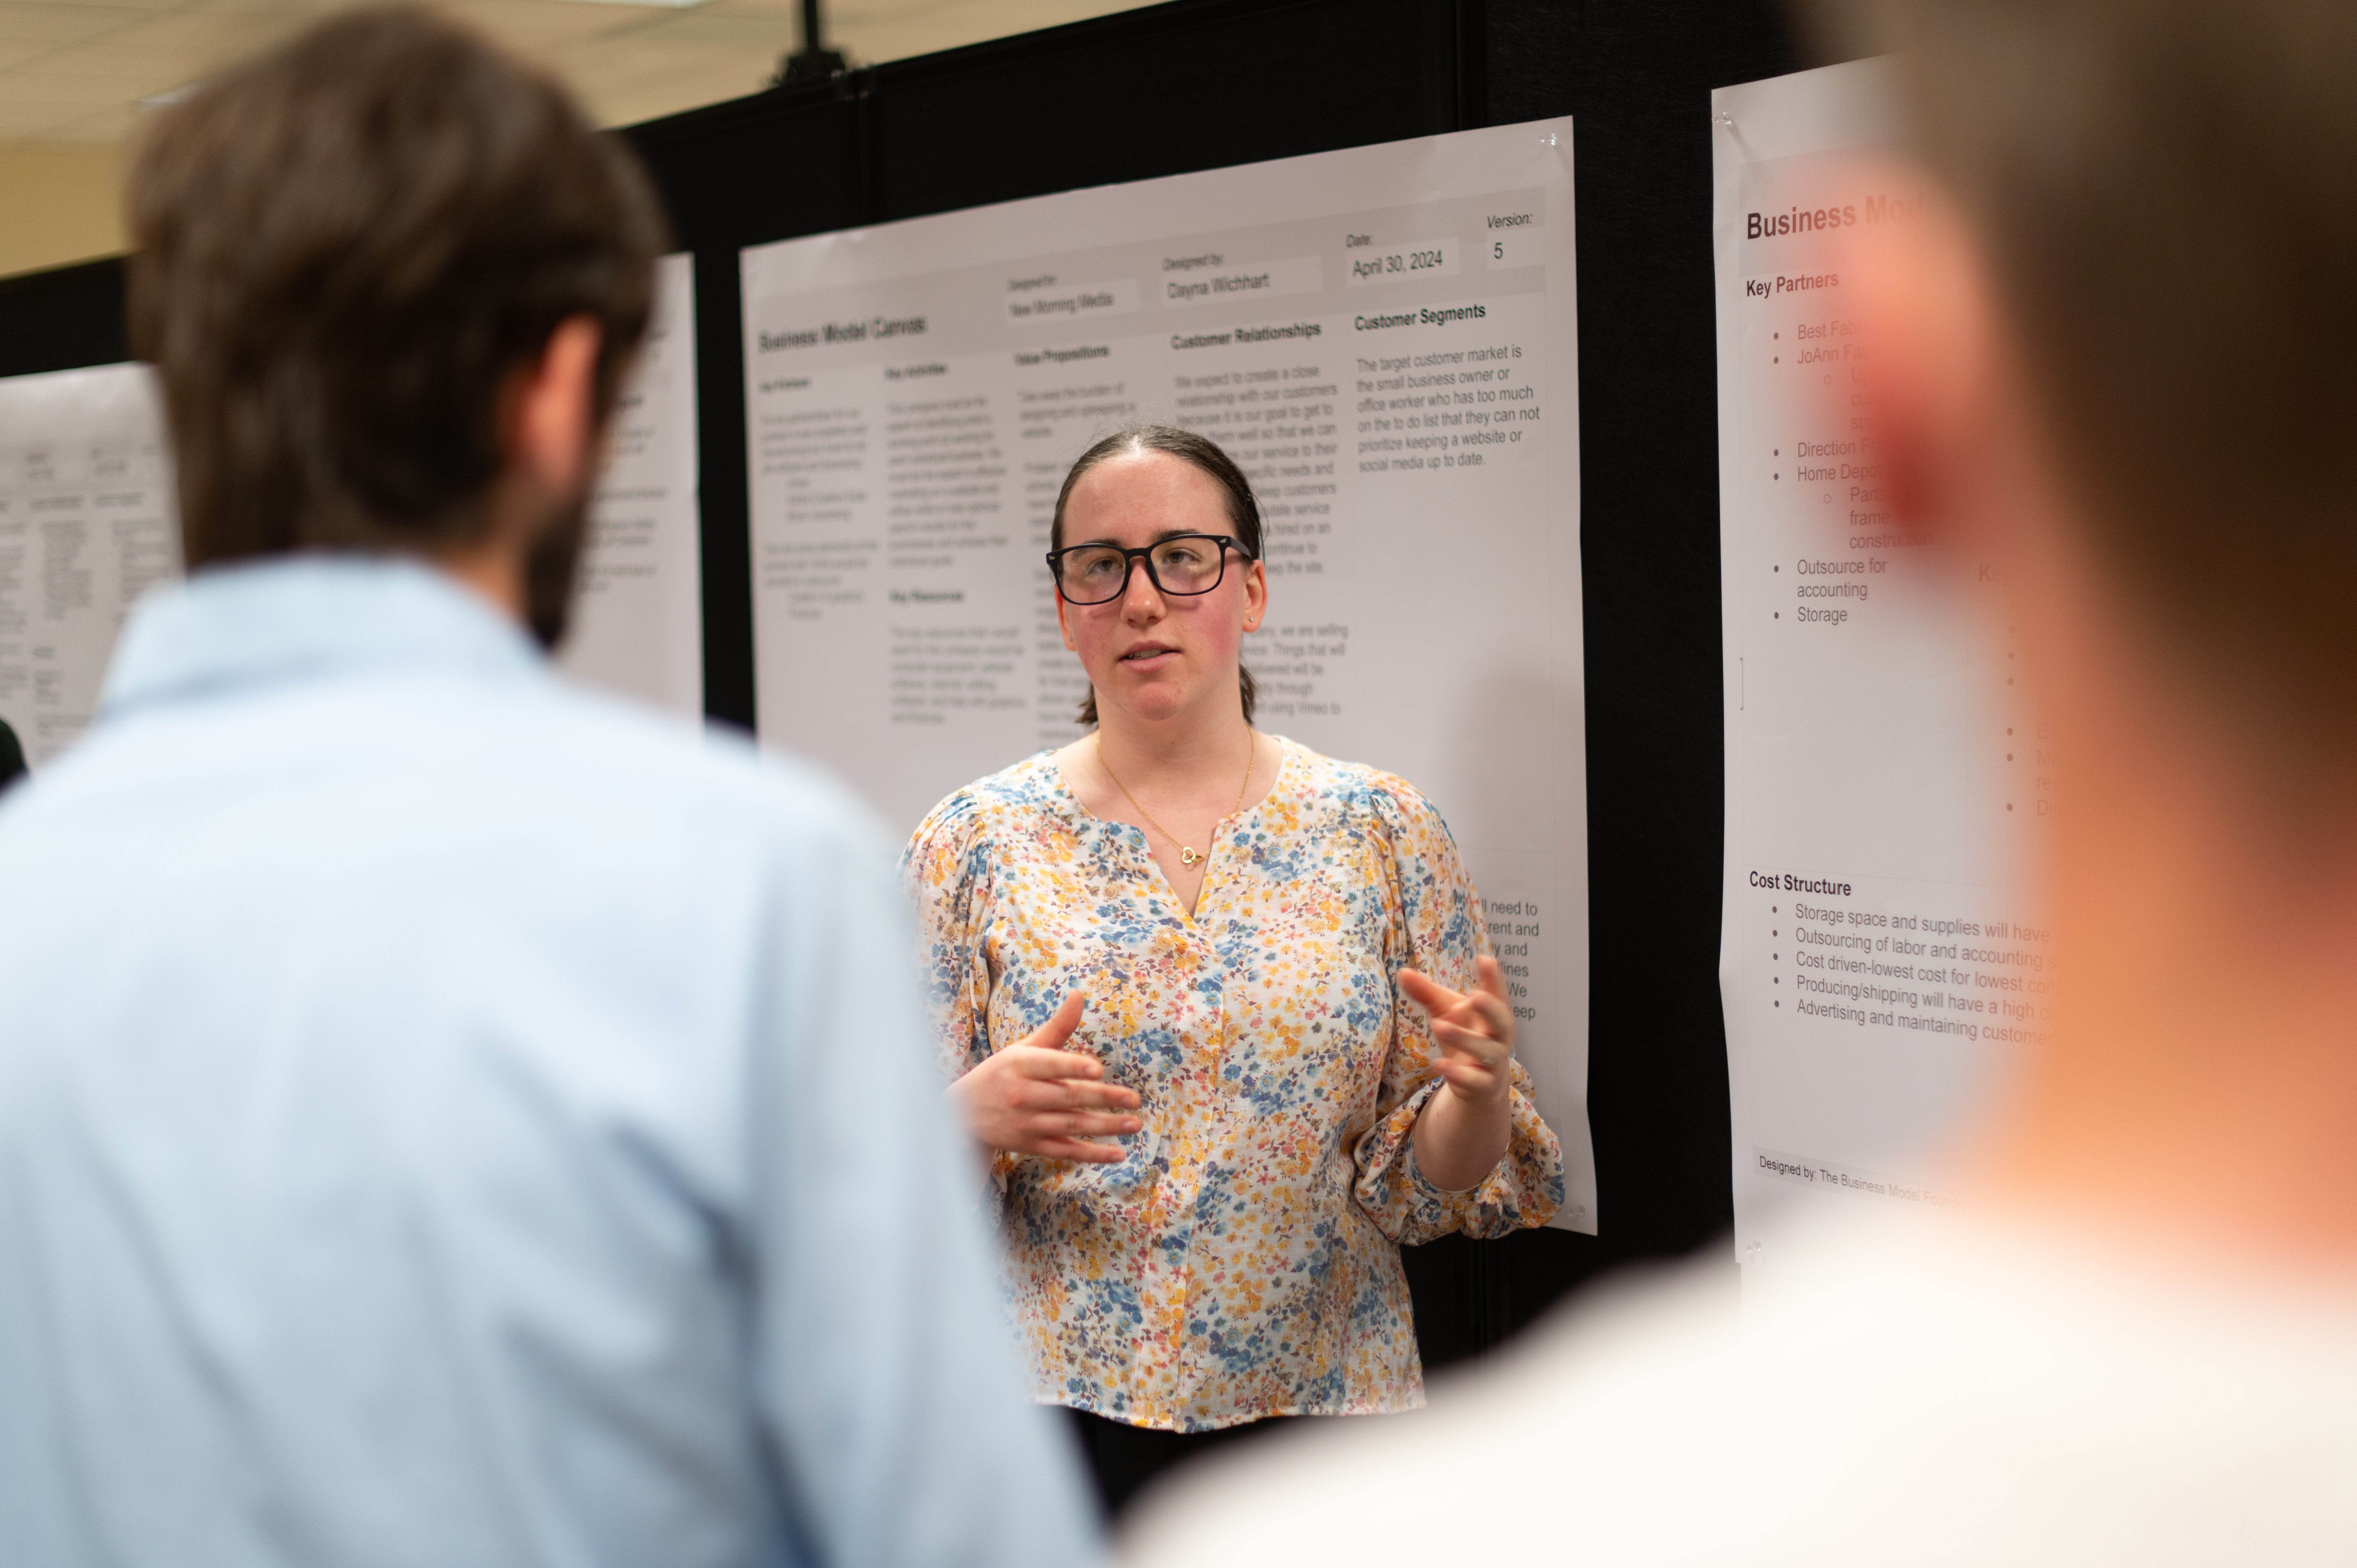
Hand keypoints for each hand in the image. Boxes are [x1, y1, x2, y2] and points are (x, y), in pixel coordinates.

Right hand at [947, 992, 1143, 1163]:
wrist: (963, 1113)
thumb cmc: (1003, 1073)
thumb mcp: (1024, 1048)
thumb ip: (1057, 1027)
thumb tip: (1079, 993)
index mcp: (1021, 1065)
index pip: (1050, 1065)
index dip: (1073, 1067)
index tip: (1098, 1068)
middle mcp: (1023, 1095)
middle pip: (1067, 1097)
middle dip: (1103, 1099)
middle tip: (1134, 1099)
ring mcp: (1027, 1123)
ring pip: (1071, 1126)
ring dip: (1105, 1127)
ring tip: (1134, 1124)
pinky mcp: (1031, 1146)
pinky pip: (1065, 1151)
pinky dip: (1091, 1155)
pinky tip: (1117, 1155)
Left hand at [1398, 957, 1516, 1110]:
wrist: (1477, 1084)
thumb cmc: (1464, 1036)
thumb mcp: (1445, 1013)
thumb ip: (1427, 994)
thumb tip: (1403, 971)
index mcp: (1492, 1014)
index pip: (1497, 994)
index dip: (1493, 978)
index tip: (1484, 959)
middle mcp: (1498, 1037)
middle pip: (1502, 1022)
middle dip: (1490, 1009)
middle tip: (1475, 995)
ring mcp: (1494, 1063)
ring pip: (1486, 1051)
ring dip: (1464, 1039)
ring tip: (1438, 1024)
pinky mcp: (1483, 1085)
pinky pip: (1475, 1080)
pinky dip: (1458, 1073)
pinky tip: (1439, 1064)